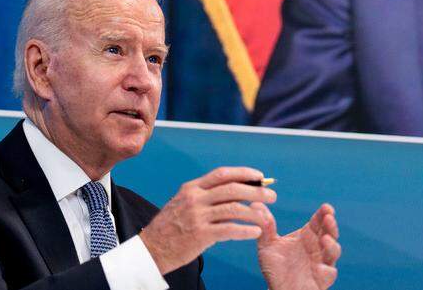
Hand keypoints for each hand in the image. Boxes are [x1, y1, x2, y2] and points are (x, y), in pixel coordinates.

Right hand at [139, 167, 275, 274]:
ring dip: (254, 211)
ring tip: (266, 216)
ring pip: (233, 209)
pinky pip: (228, 230)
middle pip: (232, 189)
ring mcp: (196, 217)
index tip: (260, 176)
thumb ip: (208, 197)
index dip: (244, 173)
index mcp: (192, 188)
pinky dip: (245, 230)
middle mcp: (194, 199)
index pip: (222, 174)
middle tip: (272, 196)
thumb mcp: (186, 204)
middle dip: (256, 190)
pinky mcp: (199, 236)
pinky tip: (255, 232)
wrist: (150, 249)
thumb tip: (239, 192)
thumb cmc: (173, 227)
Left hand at [256, 203, 340, 289]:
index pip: (318, 221)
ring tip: (325, 239)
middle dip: (331, 224)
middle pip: (330, 232)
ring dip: (332, 245)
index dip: (324, 213)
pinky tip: (321, 268)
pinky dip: (327, 270)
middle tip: (328, 217)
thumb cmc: (275, 269)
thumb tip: (255, 205)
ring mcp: (322, 263)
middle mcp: (318, 247)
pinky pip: (329, 274)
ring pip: (334, 252)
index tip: (326, 207)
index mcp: (307, 236)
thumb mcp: (267, 246)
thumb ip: (264, 226)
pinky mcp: (322, 279)